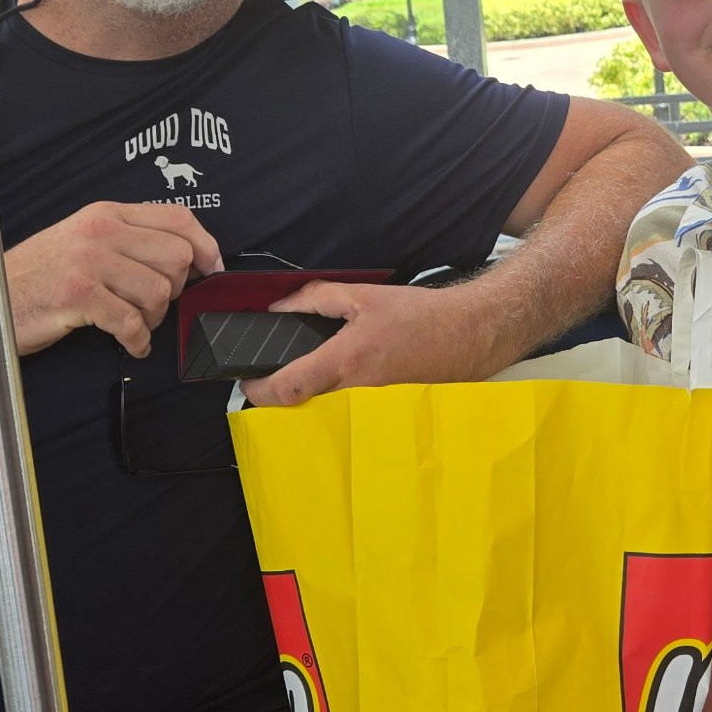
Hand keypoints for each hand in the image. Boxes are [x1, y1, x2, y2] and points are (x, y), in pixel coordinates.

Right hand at [3, 202, 221, 357]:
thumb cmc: (37, 277)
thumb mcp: (83, 242)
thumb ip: (127, 241)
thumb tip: (184, 258)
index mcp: (106, 213)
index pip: (178, 217)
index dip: (206, 245)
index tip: (211, 269)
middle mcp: (100, 230)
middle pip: (177, 257)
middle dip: (174, 289)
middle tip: (151, 305)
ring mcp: (89, 261)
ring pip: (158, 292)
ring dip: (153, 318)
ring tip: (133, 324)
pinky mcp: (79, 295)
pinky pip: (132, 322)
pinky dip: (137, 341)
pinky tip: (128, 344)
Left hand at [238, 280, 506, 406]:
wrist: (464, 335)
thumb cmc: (417, 315)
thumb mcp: (363, 295)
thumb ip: (315, 298)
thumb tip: (280, 307)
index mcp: (347, 360)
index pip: (289, 388)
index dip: (258, 389)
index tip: (247, 381)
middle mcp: (356, 392)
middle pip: (300, 407)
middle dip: (280, 397)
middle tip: (272, 378)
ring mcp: (370, 410)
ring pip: (322, 414)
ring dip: (307, 402)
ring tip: (304, 379)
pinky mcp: (381, 416)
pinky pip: (345, 416)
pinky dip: (332, 405)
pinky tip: (336, 387)